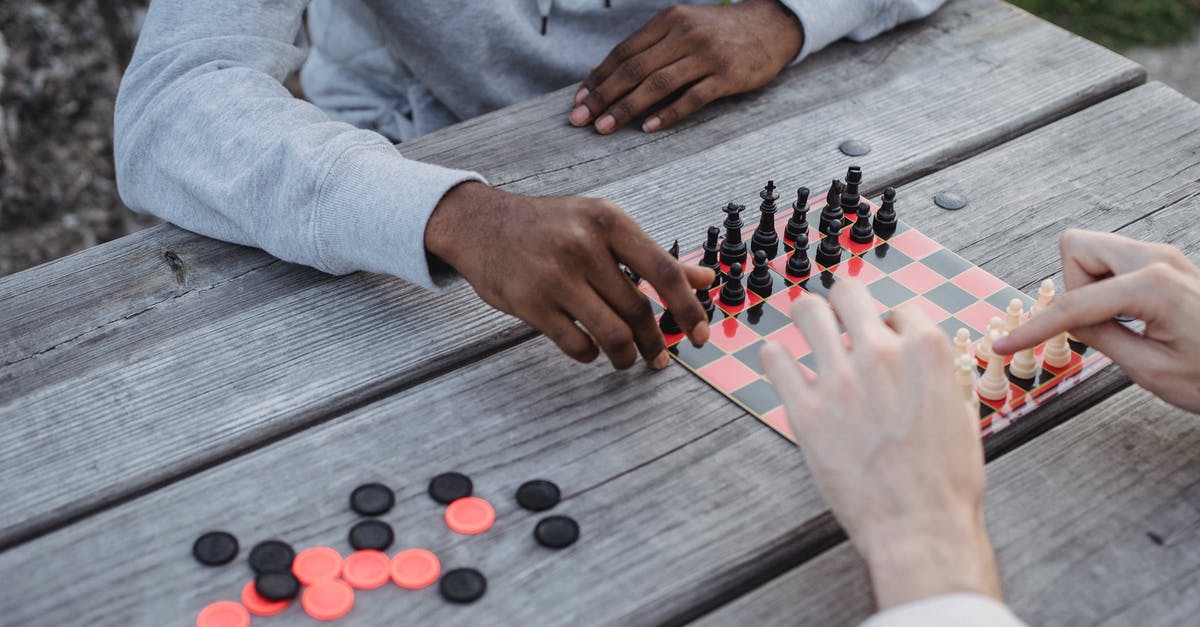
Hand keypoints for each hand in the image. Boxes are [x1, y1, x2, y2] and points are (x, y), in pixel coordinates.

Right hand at [425, 182, 712, 369]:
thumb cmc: (548, 226)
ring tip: (628, 359)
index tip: (702, 335)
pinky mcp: (530, 303)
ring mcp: (555, 276)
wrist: (480, 224)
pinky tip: (590, 350)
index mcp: (608, 221)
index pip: (663, 272)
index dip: (689, 309)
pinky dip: (589, 354)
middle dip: (655, 341)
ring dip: (626, 355)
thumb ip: (652, 255)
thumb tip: (704, 280)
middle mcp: (584, 246)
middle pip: (638, 308)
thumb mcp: (601, 226)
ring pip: (611, 332)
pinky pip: (575, 344)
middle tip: (660, 356)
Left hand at [569, 0, 803, 133]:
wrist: (771, 24)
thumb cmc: (718, 31)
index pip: (624, 52)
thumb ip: (646, 48)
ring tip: (605, 128)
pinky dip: (668, 114)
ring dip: (627, 109)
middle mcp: (685, 34)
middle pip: (634, 69)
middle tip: (581, 120)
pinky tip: (647, 128)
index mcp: (669, 20)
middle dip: (603, 97)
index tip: (579, 100)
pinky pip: (692, 98)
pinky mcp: (727, 76)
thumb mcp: (681, 27)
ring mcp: (707, 55)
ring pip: (658, 85)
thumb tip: (601, 75)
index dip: (598, 78)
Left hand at [759, 280, 1001, 608]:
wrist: (919, 526)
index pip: (899, 309)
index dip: (891, 325)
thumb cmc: (947, 481)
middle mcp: (880, 354)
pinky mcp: (805, 410)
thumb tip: (930, 365)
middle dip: (844, 304)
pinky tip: (783, 367)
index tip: (884, 340)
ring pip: (806, 311)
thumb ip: (942, 379)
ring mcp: (839, 380)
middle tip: (839, 321)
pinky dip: (777, 359)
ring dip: (807, 318)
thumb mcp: (964, 415)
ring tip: (808, 332)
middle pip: (848, 292)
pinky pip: (774, 359)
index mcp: (925, 351)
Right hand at [994, 229, 1199, 412]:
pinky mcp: (1166, 264)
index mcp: (1151, 286)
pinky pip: (1114, 262)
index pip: (1072, 303)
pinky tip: (1128, 318)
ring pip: (1093, 251)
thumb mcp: (1150, 370)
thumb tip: (1068, 321)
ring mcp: (1164, 257)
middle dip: (1070, 287)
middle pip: (1076, 248)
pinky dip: (1106, 287)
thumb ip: (1100, 337)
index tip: (1004, 343)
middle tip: (1094, 324)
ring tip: (1119, 325)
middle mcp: (1157, 259)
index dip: (1034, 327)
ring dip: (1089, 287)